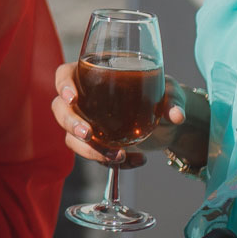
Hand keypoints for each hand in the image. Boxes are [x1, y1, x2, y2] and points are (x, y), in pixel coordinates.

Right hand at [53, 61, 186, 168]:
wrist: (169, 125)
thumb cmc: (163, 96)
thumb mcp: (170, 93)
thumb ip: (173, 100)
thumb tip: (176, 115)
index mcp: (94, 74)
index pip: (65, 74)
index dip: (63, 85)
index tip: (72, 98)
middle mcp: (85, 99)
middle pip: (60, 109)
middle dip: (70, 123)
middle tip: (88, 134)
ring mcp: (88, 123)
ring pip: (71, 137)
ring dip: (88, 150)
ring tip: (118, 156)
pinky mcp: (97, 144)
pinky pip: (94, 156)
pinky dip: (111, 162)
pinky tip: (136, 160)